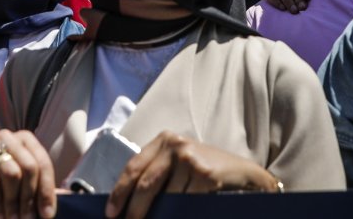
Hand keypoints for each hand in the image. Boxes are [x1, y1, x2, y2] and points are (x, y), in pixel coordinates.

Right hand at [0, 129, 55, 218]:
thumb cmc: (7, 187)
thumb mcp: (29, 186)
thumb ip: (47, 190)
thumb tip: (72, 195)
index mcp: (25, 138)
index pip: (42, 163)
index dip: (47, 191)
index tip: (47, 215)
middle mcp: (6, 136)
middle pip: (28, 167)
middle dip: (30, 198)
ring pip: (11, 173)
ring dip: (14, 203)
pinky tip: (0, 218)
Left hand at [105, 132, 275, 218]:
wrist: (241, 173)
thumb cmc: (203, 172)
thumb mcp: (177, 165)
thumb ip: (156, 174)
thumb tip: (127, 202)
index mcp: (163, 141)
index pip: (133, 167)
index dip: (120, 191)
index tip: (111, 212)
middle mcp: (175, 145)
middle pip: (146, 183)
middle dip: (134, 209)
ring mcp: (190, 158)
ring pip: (166, 198)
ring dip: (159, 216)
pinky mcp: (205, 174)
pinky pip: (184, 203)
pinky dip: (178, 215)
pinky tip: (179, 217)